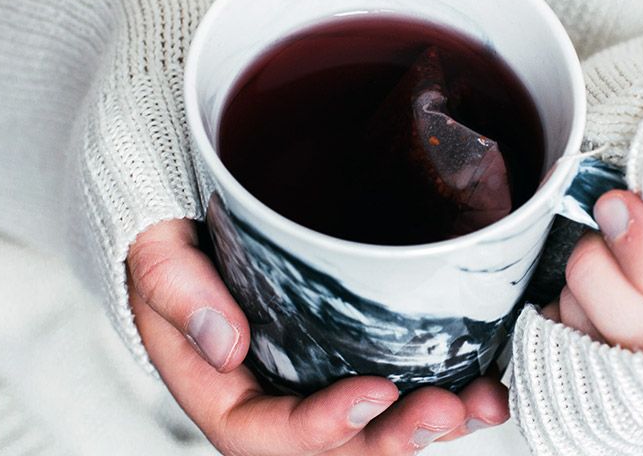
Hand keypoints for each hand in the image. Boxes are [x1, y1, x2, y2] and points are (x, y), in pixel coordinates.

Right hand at [126, 219, 508, 454]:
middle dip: (393, 437)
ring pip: (375, 423)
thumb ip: (176, 289)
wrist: (193, 209)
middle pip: (333, 444)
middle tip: (447, 410)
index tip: (373, 393)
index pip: (262, 431)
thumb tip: (227, 345)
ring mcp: (316, 374)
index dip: (318, 428)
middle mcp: (273, 392)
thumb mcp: (155, 248)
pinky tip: (486, 379)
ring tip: (483, 404)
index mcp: (218, 385)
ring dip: (433, 421)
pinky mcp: (350, 348)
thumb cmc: (169, 234)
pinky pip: (398, 385)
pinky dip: (445, 387)